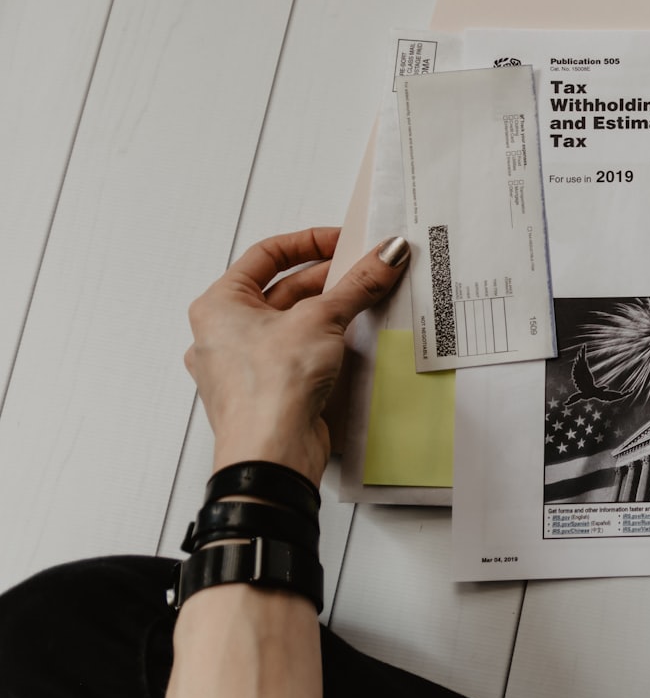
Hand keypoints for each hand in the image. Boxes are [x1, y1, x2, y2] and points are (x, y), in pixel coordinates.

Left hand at [185, 227, 409, 484]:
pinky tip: (351, 341)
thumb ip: (357, 284)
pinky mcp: (269, 392)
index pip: (266, 255)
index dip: (309, 242)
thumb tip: (385, 255)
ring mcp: (245, 366)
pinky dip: (325, 343)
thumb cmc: (268, 390)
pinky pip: (299, 354)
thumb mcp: (321, 319)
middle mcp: (224, 334)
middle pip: (283, 290)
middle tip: (366, 271)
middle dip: (328, 280)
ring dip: (329, 312)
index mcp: (218, 305)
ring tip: (365, 301)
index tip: (344, 242)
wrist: (271, 455)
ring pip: (292, 324)